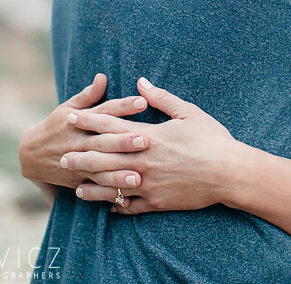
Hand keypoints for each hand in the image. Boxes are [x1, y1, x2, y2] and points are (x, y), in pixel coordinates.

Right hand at [18, 73, 151, 194]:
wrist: (29, 156)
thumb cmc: (55, 126)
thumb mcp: (67, 108)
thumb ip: (88, 95)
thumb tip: (103, 76)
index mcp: (79, 121)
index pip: (104, 112)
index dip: (123, 107)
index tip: (142, 102)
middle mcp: (79, 142)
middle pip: (104, 141)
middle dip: (123, 142)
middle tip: (146, 140)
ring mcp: (78, 162)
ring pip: (100, 168)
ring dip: (118, 173)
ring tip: (138, 176)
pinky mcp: (77, 179)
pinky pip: (94, 187)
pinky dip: (109, 192)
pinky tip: (126, 196)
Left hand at [63, 77, 248, 214]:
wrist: (229, 172)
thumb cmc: (213, 139)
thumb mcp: (189, 113)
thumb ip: (162, 98)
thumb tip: (141, 83)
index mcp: (149, 136)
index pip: (110, 126)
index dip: (88, 120)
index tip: (70, 117)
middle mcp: (142, 161)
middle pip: (102, 157)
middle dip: (80, 155)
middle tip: (61, 156)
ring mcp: (148, 183)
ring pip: (111, 186)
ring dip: (91, 185)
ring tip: (75, 186)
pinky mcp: (156, 202)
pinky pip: (130, 206)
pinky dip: (116, 205)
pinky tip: (107, 206)